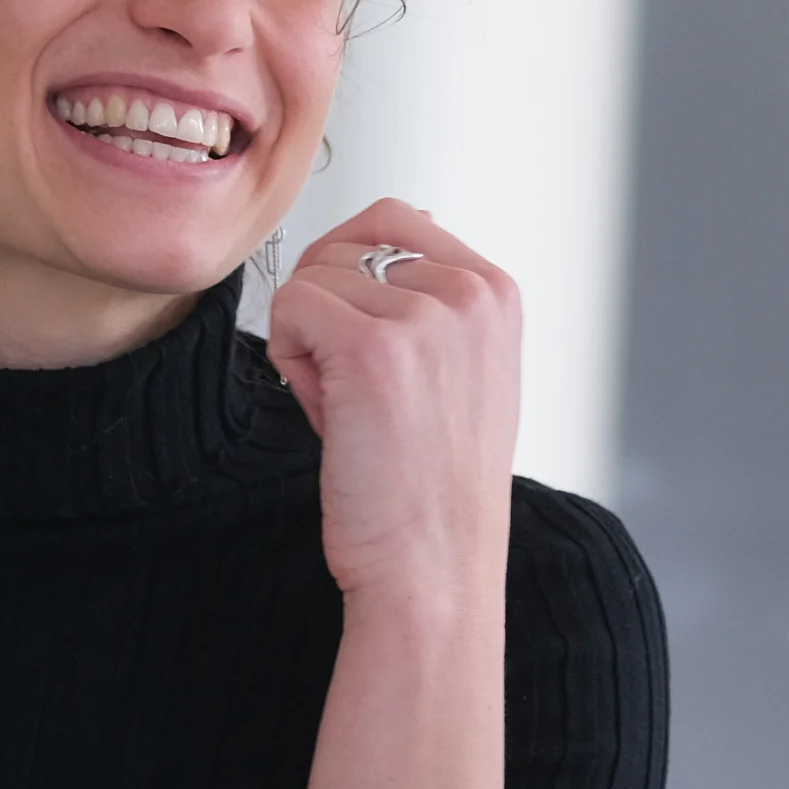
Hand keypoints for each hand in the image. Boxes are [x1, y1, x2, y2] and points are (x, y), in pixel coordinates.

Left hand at [265, 198, 521, 602]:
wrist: (433, 571)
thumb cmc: (433, 487)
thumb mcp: (462, 372)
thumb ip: (435, 297)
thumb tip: (406, 221)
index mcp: (497, 292)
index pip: (397, 217)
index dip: (354, 280)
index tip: (372, 354)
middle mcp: (470, 294)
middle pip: (346, 242)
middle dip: (329, 309)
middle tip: (360, 391)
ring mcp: (425, 317)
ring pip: (312, 278)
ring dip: (308, 342)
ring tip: (351, 409)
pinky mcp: (373, 349)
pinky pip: (290, 308)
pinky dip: (291, 361)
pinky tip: (328, 414)